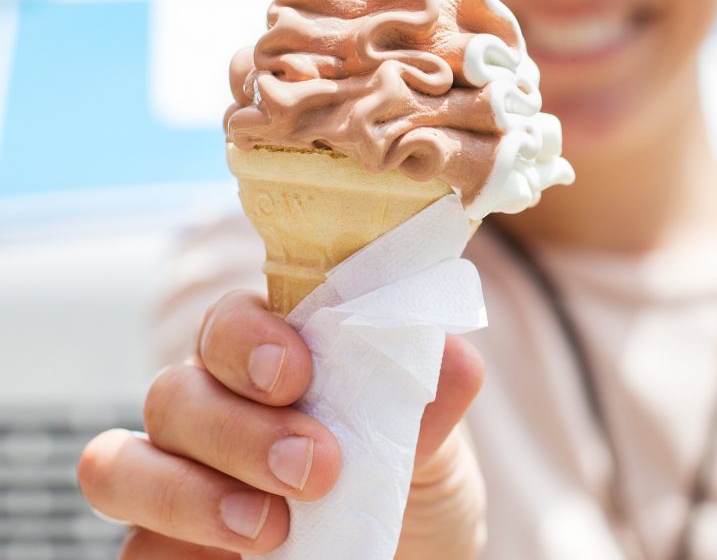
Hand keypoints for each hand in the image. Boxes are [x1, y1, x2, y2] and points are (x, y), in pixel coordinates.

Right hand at [78, 290, 486, 557]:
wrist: (410, 558)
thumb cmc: (410, 485)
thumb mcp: (435, 447)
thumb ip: (430, 401)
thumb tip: (454, 360)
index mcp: (272, 362)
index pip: (230, 321)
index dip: (248, 338)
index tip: (297, 374)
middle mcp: (211, 411)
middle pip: (175, 393)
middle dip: (239, 430)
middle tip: (315, 468)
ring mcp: (178, 479)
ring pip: (122, 465)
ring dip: (188, 494)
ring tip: (270, 529)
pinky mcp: (166, 547)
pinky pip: (134, 550)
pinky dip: (172, 553)